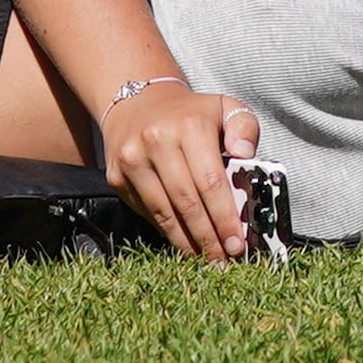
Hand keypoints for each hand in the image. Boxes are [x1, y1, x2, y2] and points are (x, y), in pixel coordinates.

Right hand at [99, 79, 265, 257]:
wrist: (137, 103)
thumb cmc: (190, 114)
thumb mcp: (224, 108)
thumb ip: (244, 128)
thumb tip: (246, 155)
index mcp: (189, 126)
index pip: (210, 183)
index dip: (224, 218)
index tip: (237, 243)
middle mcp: (157, 142)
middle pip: (187, 203)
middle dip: (208, 238)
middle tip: (224, 260)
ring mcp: (132, 160)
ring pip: (164, 213)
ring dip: (187, 242)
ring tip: (206, 259)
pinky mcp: (116, 176)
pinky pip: (146, 212)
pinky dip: (166, 230)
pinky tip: (183, 241)